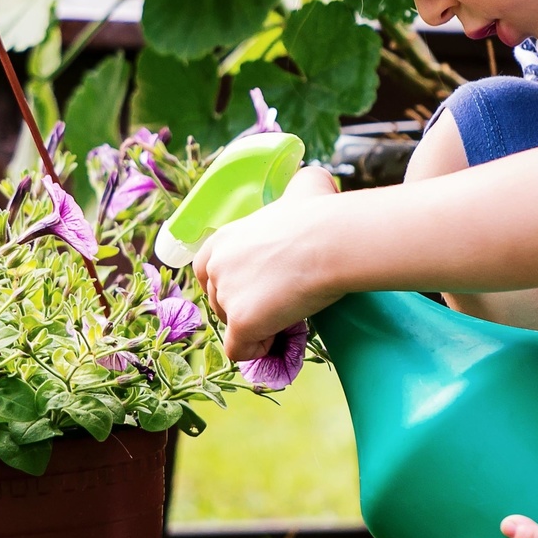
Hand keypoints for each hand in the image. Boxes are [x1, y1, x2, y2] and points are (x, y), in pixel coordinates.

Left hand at [192, 164, 344, 360]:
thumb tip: (308, 186)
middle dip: (246, 307)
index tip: (260, 289)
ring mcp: (225, 294)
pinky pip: (240, 351)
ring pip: (231, 327)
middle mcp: (215, 265)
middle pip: (219, 301)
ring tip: (286, 318)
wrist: (330, 241)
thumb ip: (296, 188)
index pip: (207, 271)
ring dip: (256, 328)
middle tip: (280, 303)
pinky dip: (258, 350)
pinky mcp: (240, 321)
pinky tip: (279, 337)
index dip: (231, 285)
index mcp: (222, 238)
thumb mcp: (304, 186)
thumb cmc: (321, 213)